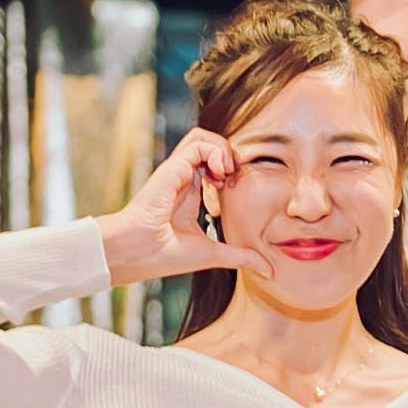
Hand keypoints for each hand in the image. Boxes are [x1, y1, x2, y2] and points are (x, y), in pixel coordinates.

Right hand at [102, 128, 278, 287]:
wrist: (139, 251)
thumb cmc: (166, 255)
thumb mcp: (214, 254)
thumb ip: (241, 257)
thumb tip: (268, 270)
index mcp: (190, 194)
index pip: (213, 166)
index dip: (232, 171)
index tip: (236, 191)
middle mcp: (183, 178)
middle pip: (209, 147)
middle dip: (230, 156)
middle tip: (235, 179)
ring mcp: (177, 171)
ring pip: (203, 138)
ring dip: (223, 149)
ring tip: (227, 173)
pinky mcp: (173, 166)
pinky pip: (199, 143)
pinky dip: (216, 152)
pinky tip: (219, 175)